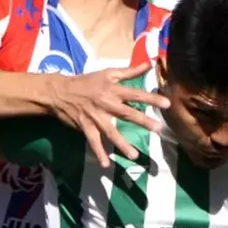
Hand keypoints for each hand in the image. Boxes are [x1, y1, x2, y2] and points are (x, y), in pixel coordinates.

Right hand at [48, 62, 170, 167]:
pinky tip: (106, 165)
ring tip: (134, 155)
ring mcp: (96, 117)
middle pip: (127, 113)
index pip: (136, 94)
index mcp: (113, 90)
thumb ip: (130, 71)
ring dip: (122, 144)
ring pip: (111, 132)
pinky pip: (93, 142)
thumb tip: (149, 63)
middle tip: (158, 129)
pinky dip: (99, 153)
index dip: (151, 98)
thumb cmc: (87, 82)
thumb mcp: (108, 73)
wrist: (60, 92)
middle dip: (143, 121)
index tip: (167, 104)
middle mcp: (106, 104)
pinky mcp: (86, 127)